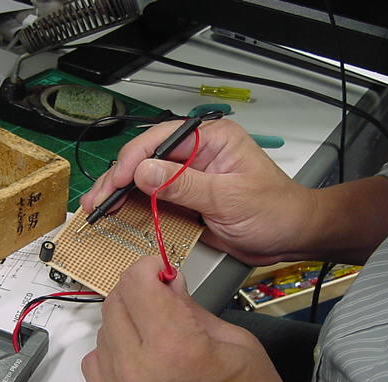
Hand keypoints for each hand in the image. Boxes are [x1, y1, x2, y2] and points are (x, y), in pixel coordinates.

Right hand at [80, 119, 314, 264]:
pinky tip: (116, 215)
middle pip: (146, 159)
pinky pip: (154, 201)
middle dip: (118, 178)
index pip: (162, 140)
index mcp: (211, 139)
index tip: (118, 180)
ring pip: (145, 180)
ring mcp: (188, 177)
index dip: (134, 159)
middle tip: (96, 199)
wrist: (290, 237)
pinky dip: (133, 209)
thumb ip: (184, 185)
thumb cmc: (274, 211)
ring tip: (96, 208)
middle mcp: (195, 154)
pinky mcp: (185, 200)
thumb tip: (143, 172)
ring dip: (120, 194)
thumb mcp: (228, 197)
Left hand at [82, 257, 334, 381]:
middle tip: (160, 298)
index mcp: (177, 348)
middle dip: (137, 291)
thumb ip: (192, 307)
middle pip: (114, 304)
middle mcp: (139, 374)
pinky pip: (95, 367)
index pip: (137, 283)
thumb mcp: (240, 345)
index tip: (159, 271)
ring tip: (154, 333)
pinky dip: (112, 355)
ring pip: (101, 333)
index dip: (149, 268)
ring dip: (125, 323)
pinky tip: (138, 360)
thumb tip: (168, 282)